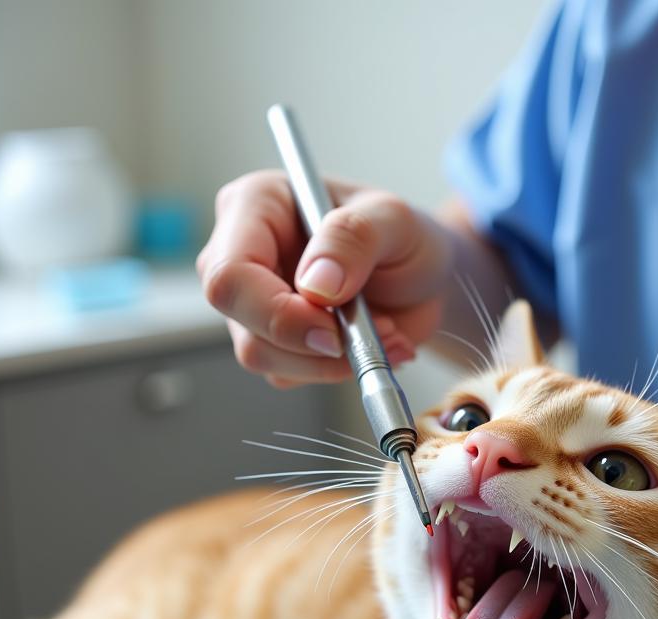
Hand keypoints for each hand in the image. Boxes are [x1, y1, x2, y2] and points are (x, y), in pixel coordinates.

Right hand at [196, 171, 454, 387]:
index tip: (332, 330)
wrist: (426, 282)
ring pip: (262, 354)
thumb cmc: (404, 238)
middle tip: (365, 338)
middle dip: (306, 343)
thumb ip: (354, 239)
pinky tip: (371, 346)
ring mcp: (253, 302)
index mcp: (256, 205)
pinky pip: (289, 374)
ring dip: (332, 360)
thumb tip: (315, 285)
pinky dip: (338, 370)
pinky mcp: (273, 341)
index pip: (231, 273)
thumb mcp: (394, 221)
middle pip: (239, 319)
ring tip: (384, 334)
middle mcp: (241, 252)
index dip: (277, 312)